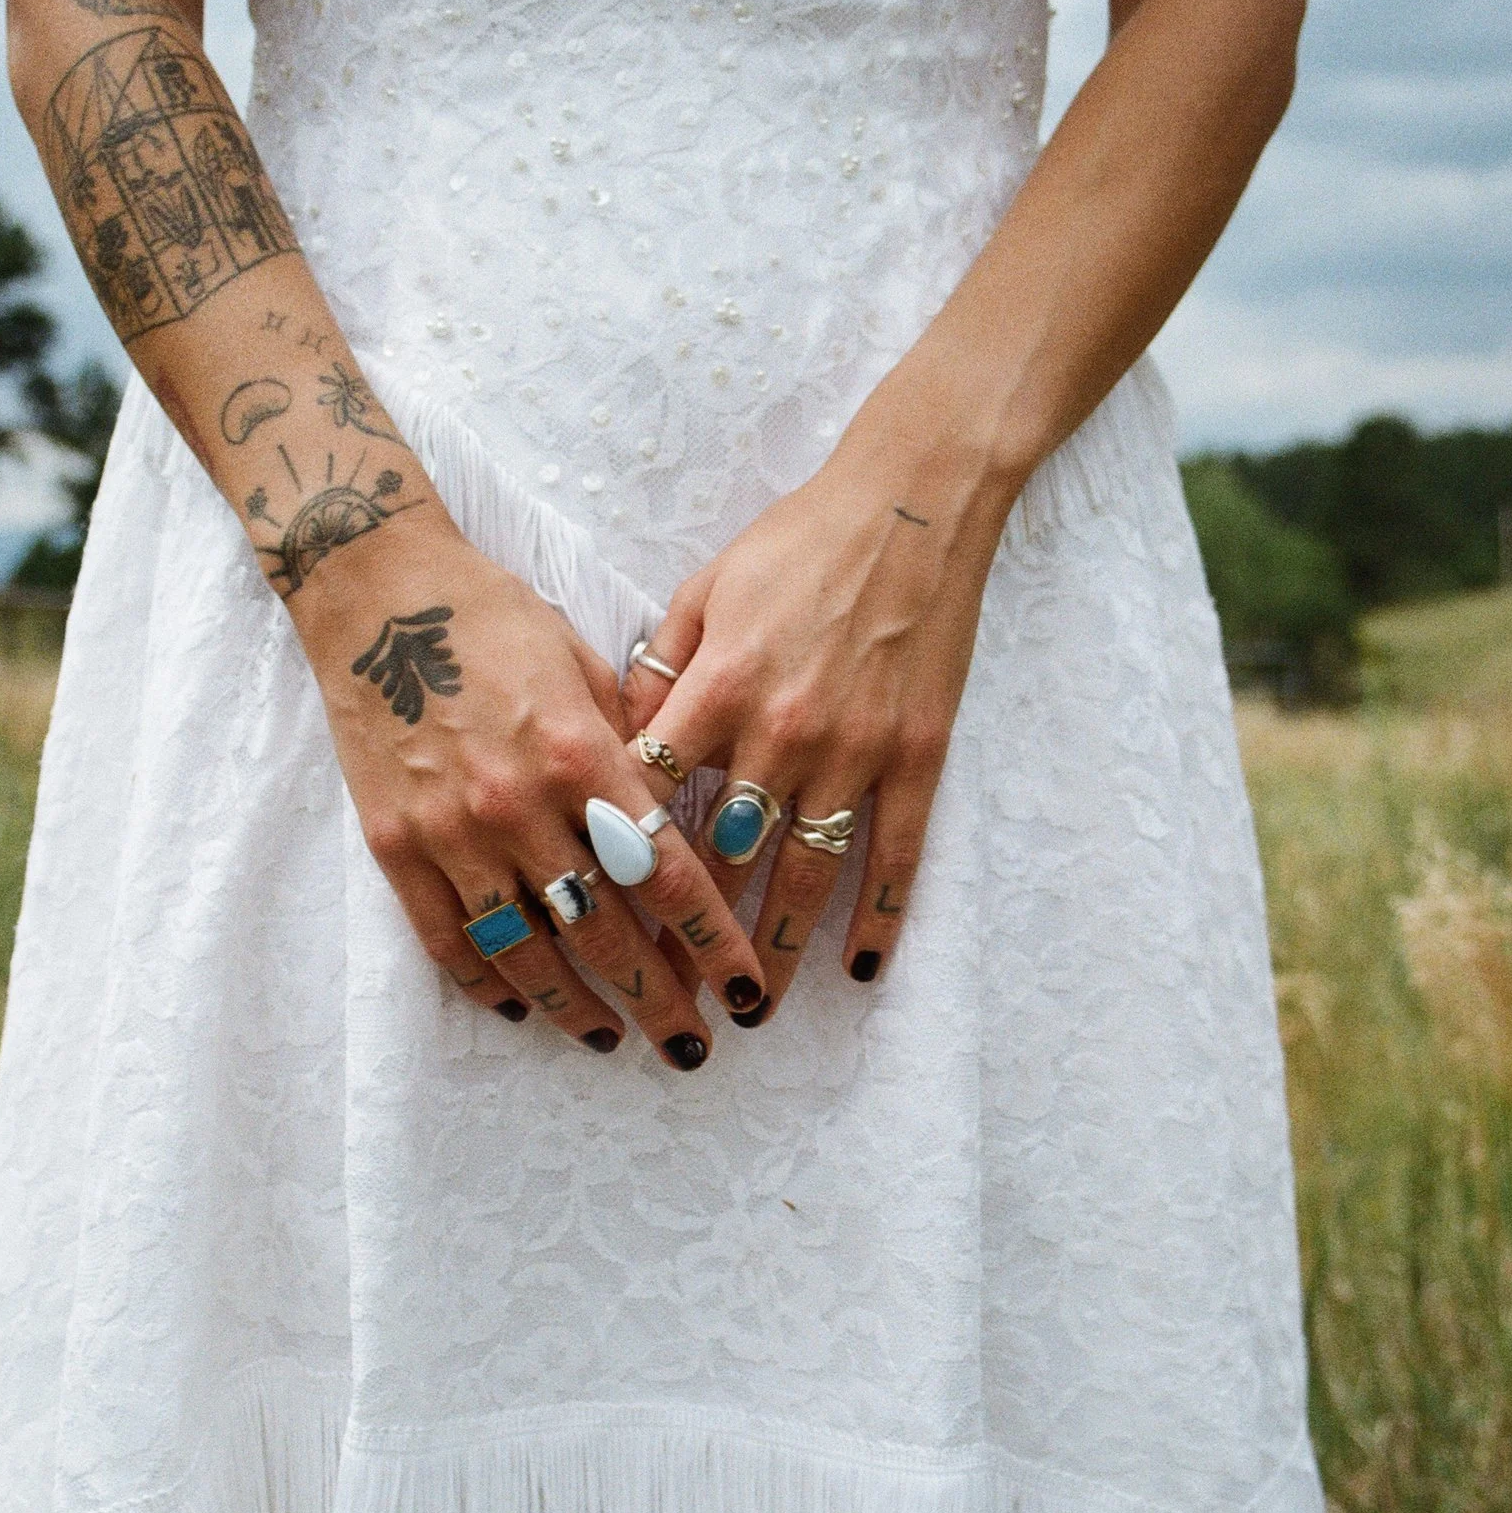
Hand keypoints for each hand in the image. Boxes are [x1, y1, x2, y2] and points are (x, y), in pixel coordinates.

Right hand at [287, 514, 767, 1068]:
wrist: (377, 594)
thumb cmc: (494, 618)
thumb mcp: (585, 666)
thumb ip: (630, 746)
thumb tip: (678, 813)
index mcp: (582, 755)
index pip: (664, 874)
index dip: (710, 942)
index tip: (742, 989)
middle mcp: (520, 805)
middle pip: (603, 930)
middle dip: (655, 996)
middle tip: (691, 1044)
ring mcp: (452, 832)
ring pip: (526, 951)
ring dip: (576, 1007)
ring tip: (612, 1037)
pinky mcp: (394, 845)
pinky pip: (447, 939)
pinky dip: (487, 982)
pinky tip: (521, 1005)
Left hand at [621, 377, 1018, 1018]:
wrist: (910, 505)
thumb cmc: (795, 543)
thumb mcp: (701, 593)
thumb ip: (656, 673)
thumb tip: (615, 742)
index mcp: (717, 688)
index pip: (650, 797)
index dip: (619, 860)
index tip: (595, 917)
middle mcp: (781, 731)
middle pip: (721, 858)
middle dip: (688, 934)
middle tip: (663, 995)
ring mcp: (854, 751)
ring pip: (805, 875)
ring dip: (775, 950)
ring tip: (751, 1007)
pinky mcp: (916, 756)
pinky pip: (897, 855)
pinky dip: (880, 918)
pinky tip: (862, 969)